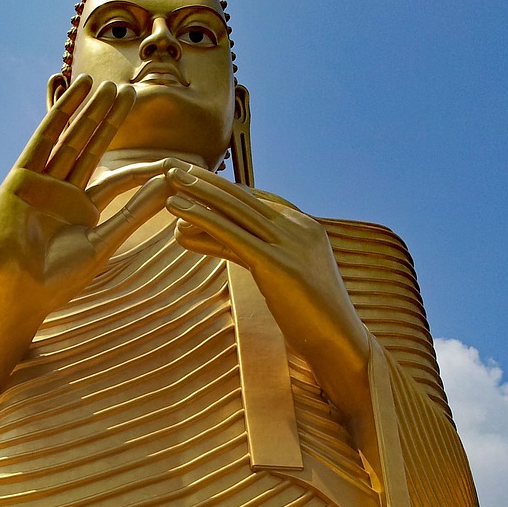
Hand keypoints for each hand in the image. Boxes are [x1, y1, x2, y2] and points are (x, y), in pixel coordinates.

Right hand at [0, 76, 170, 317]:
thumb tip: (167, 186)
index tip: (169, 158)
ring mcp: (41, 183)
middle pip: (91, 148)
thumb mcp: (103, 241)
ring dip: (87, 110)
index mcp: (82, 211)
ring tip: (107, 84)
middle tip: (131, 92)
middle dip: (109, 120)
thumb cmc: (58, 278)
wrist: (18, 291)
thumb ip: (134, 212)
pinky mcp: (21, 177)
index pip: (117, 180)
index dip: (141, 168)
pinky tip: (77, 93)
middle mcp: (62, 192)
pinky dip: (60, 115)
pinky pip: (44, 140)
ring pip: (70, 138)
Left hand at [165, 165, 371, 382]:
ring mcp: (290, 243)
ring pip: (235, 209)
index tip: (194, 175)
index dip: (222, 187)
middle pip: (243, 197)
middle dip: (205, 179)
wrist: (339, 342)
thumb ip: (260, 255)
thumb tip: (228, 243)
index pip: (257, 199)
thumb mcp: (285, 276)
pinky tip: (177, 208)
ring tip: (168, 176)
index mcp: (305, 227)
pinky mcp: (277, 263)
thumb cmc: (312, 316)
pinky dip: (201, 217)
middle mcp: (298, 227)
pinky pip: (231, 234)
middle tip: (172, 164)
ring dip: (198, 190)